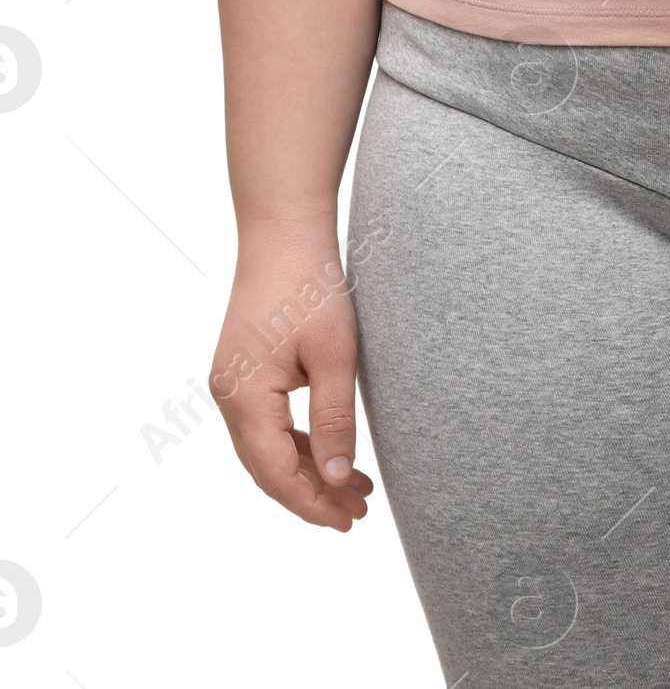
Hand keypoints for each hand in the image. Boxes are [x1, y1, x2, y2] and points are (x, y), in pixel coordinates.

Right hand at [210, 218, 373, 530]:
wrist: (284, 233)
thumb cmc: (312, 286)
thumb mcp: (335, 354)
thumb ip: (334, 419)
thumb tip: (338, 480)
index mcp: (244, 398)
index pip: (276, 473)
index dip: (311, 504)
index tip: (348, 522)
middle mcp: (228, 397)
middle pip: (267, 468)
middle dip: (312, 495)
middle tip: (357, 515)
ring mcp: (232, 385)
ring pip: (267, 448)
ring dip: (308, 471)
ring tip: (355, 491)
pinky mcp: (244, 372)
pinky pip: (268, 424)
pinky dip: (299, 443)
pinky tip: (331, 454)